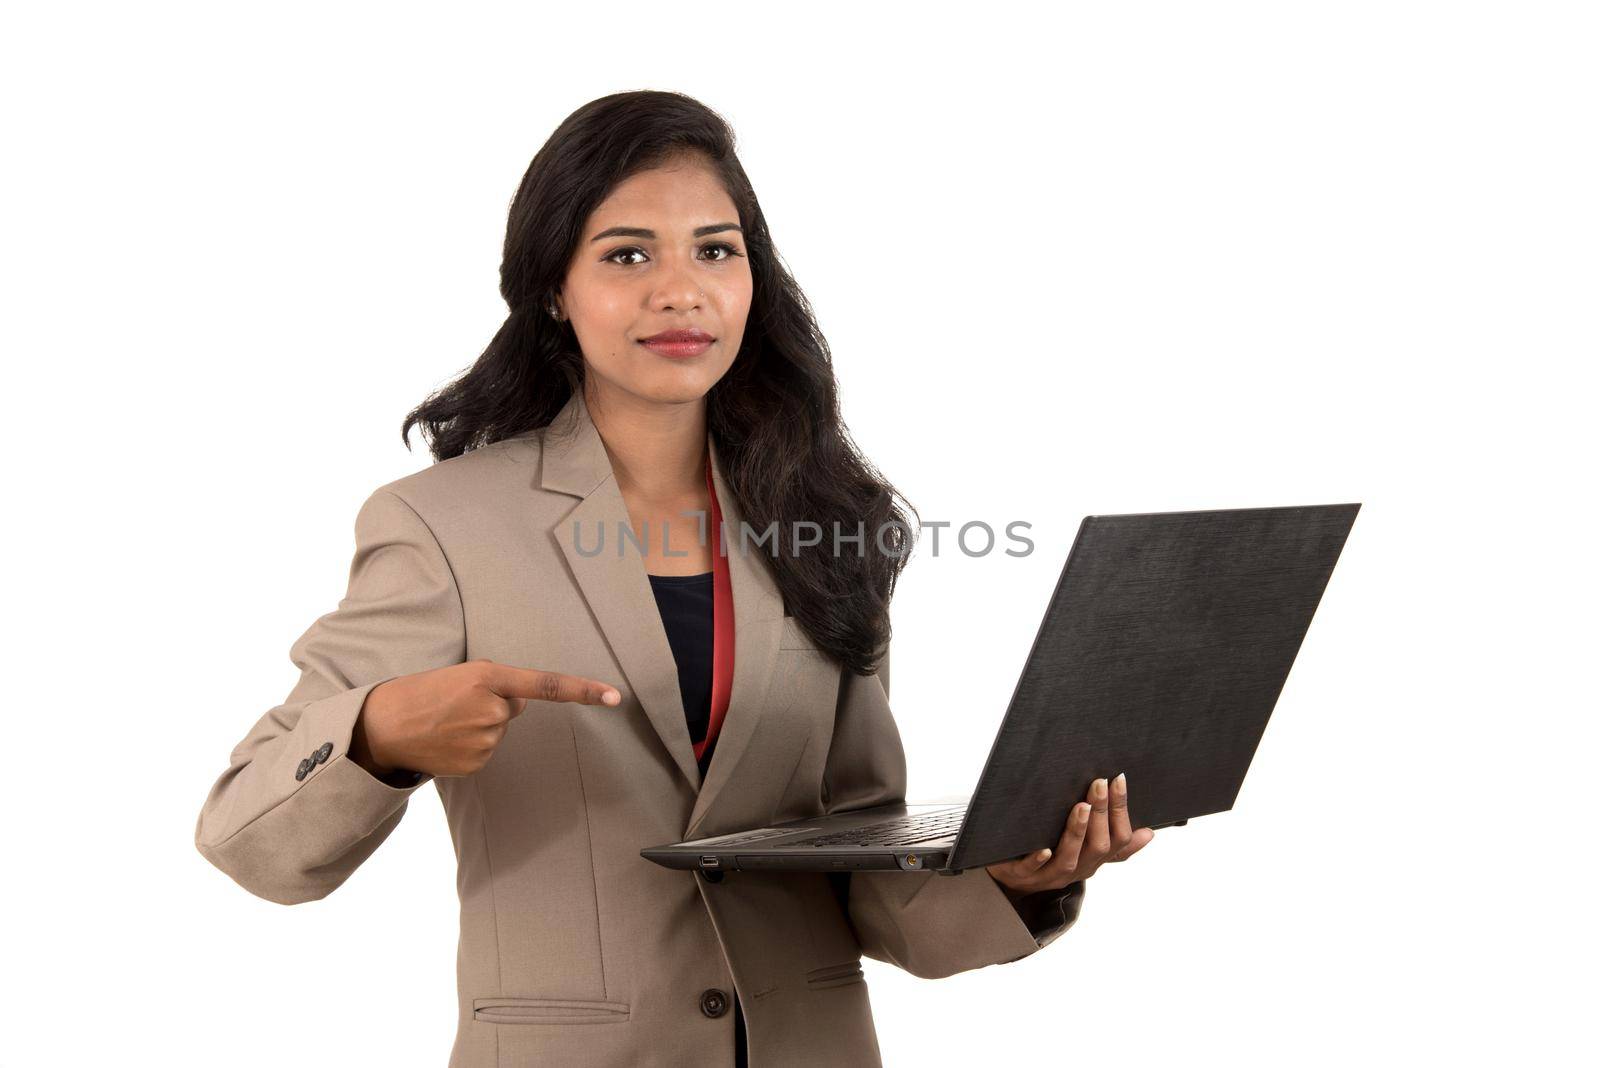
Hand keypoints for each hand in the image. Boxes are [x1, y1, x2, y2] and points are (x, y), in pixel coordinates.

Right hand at [351, 659, 621, 778]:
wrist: (384, 726)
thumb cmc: (423, 693)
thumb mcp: (463, 674)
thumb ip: (499, 685)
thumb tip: (523, 704)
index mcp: (490, 678)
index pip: (548, 685)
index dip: (584, 690)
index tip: (615, 696)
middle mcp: (493, 708)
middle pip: (514, 708)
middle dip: (493, 705)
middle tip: (456, 703)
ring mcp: (486, 740)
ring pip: (500, 731)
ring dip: (479, 726)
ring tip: (446, 722)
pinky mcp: (477, 763)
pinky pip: (487, 752)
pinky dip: (470, 746)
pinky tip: (446, 741)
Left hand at [985, 772, 1154, 897]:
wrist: (1013, 882)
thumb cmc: (1053, 859)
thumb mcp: (1087, 851)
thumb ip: (1113, 843)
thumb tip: (1149, 833)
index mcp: (1093, 860)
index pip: (1118, 839)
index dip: (1121, 811)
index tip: (1120, 779)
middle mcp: (1076, 869)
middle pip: (1097, 847)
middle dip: (1101, 814)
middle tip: (1100, 783)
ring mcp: (1049, 874)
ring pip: (1069, 859)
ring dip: (1077, 832)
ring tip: (1082, 807)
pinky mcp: (1022, 876)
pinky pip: (1031, 870)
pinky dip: (1038, 859)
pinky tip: (1044, 849)